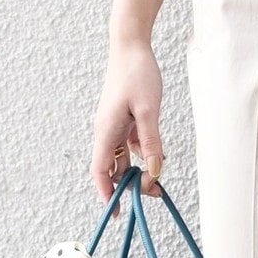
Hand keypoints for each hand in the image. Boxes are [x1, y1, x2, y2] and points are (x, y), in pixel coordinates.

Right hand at [90, 36, 165, 216]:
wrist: (131, 46)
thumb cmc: (137, 73)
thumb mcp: (148, 110)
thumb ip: (151, 142)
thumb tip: (154, 171)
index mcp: (106, 131)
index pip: (100, 170)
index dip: (106, 193)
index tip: (116, 211)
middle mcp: (106, 131)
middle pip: (113, 168)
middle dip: (129, 184)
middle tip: (152, 193)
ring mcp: (115, 125)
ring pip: (124, 158)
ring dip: (138, 171)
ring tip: (157, 182)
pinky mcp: (125, 120)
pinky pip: (132, 145)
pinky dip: (144, 154)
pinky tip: (158, 157)